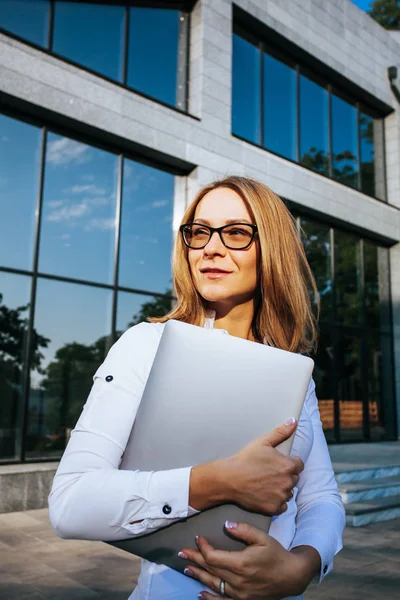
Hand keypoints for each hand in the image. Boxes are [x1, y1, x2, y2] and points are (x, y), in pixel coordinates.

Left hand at [179, 521, 319, 599]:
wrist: (291, 576)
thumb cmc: (276, 555)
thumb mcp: (262, 537)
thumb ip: (243, 530)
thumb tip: (225, 525)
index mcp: (240, 564)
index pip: (213, 556)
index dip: (202, 547)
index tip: (198, 538)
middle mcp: (237, 581)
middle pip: (210, 569)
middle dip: (194, 559)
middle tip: (181, 552)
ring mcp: (239, 594)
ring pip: (213, 584)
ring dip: (198, 575)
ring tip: (186, 568)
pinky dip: (210, 598)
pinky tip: (200, 593)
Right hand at [221, 418, 303, 515]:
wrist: (229, 478)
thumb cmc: (245, 459)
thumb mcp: (263, 442)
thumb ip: (281, 432)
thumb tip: (294, 421)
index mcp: (288, 465)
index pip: (299, 465)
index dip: (288, 463)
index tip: (277, 464)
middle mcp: (288, 482)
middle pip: (294, 478)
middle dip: (285, 475)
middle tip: (269, 473)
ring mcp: (281, 496)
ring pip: (288, 492)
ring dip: (281, 488)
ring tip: (266, 483)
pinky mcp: (274, 508)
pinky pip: (283, 505)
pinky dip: (276, 501)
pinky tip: (265, 493)